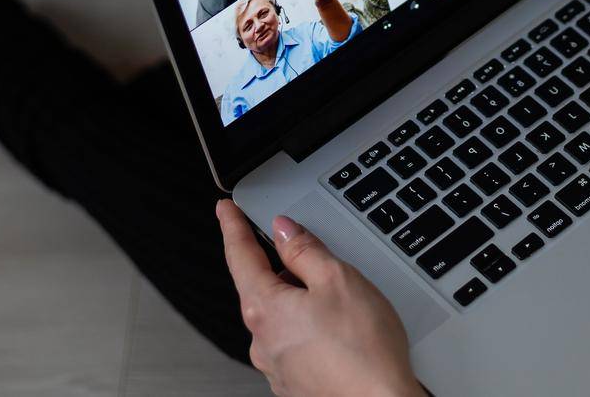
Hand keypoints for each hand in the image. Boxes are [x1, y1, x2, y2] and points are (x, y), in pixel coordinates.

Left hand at [218, 201, 420, 396]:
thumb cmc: (364, 350)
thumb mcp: (337, 278)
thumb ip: (303, 249)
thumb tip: (282, 229)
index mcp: (265, 309)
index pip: (240, 256)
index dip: (233, 227)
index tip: (226, 210)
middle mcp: (262, 341)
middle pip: (263, 287)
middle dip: (283, 268)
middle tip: (315, 259)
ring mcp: (277, 366)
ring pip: (282, 317)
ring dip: (301, 302)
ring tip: (342, 305)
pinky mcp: (296, 383)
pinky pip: (295, 342)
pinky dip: (311, 329)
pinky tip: (340, 331)